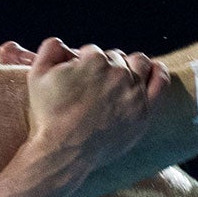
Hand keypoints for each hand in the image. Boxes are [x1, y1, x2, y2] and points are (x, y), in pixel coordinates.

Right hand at [20, 39, 170, 181]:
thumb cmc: (48, 116)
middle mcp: (117, 72)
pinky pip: (160, 82)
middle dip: (105, 67)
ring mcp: (133, 91)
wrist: (62, 153)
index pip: (93, 52)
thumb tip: (61, 43)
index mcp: (94, 59)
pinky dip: (157, 72)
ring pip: (139, 63)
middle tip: (95, 86)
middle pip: (116, 58)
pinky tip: (153, 70)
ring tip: (122, 76)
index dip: (83, 64)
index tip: (79, 79)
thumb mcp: (36, 77)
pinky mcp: (143, 111)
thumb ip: (50, 50)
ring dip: (131, 65)